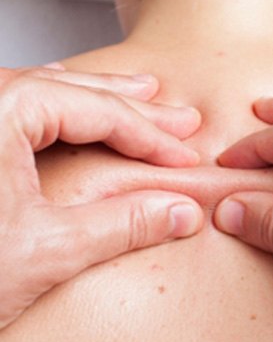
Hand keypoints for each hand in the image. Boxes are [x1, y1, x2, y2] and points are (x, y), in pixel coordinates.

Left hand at [0, 65, 202, 328]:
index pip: (100, 113)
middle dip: (136, 109)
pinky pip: (24, 103)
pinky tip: (76, 104)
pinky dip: (63, 107)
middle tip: (179, 119)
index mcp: (2, 109)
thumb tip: (179, 212)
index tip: (184, 156)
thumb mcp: (44, 251)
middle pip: (79, 92)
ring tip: (142, 95)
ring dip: (102, 99)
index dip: (151, 137)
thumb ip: (121, 225)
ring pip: (51, 90)